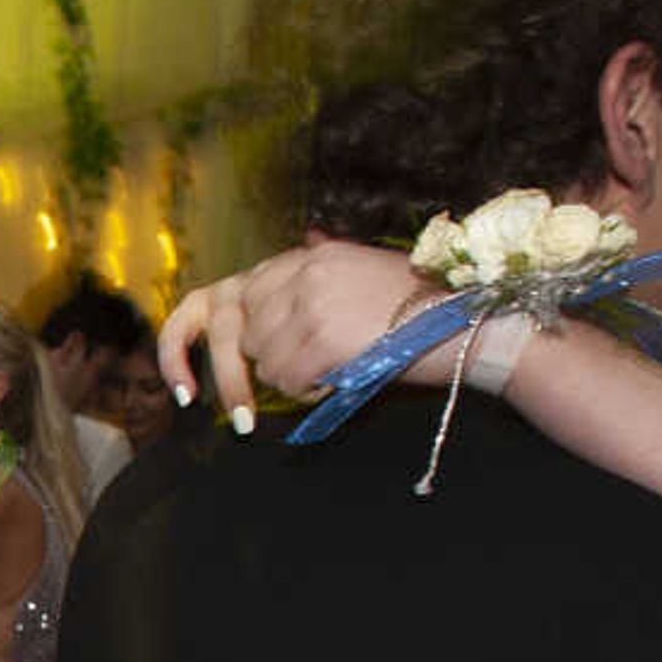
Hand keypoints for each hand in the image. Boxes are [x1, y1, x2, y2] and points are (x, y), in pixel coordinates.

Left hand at [160, 239, 438, 432]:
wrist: (468, 322)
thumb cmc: (415, 312)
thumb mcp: (356, 278)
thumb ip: (306, 286)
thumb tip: (266, 309)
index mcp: (307, 258)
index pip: (228, 295)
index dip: (200, 341)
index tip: (193, 385)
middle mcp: (303, 272)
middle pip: (244, 335)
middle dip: (254, 371)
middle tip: (268, 403)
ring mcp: (311, 303)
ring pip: (264, 362)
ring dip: (292, 380)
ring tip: (335, 369)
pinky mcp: (323, 337)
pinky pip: (288, 382)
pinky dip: (309, 392)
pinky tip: (342, 377)